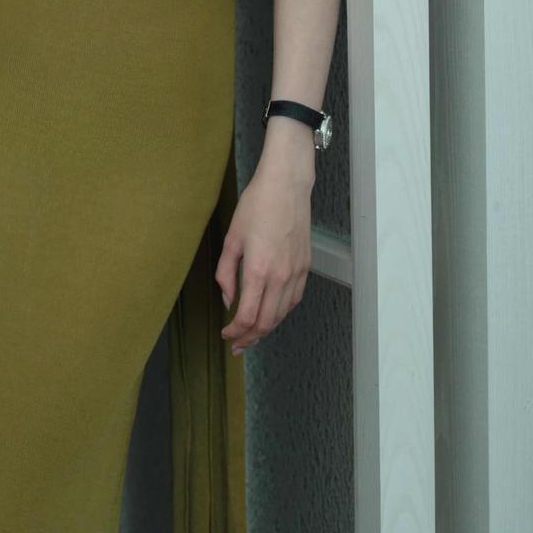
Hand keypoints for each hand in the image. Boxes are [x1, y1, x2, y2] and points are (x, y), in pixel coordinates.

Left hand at [214, 154, 312, 354]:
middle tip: (237, 345)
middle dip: (250, 338)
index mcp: (259, 270)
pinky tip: (271, 313)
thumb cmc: (257, 206)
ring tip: (252, 334)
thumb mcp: (232, 239)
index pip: (248, 316)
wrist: (287, 186)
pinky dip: (281, 313)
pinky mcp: (305, 267)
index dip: (236, 332)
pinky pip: (294, 300)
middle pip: (267, 322)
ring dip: (266, 328)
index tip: (226, 335)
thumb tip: (228, 298)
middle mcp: (281, 276)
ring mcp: (296, 273)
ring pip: (282, 314)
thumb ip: (226, 273)